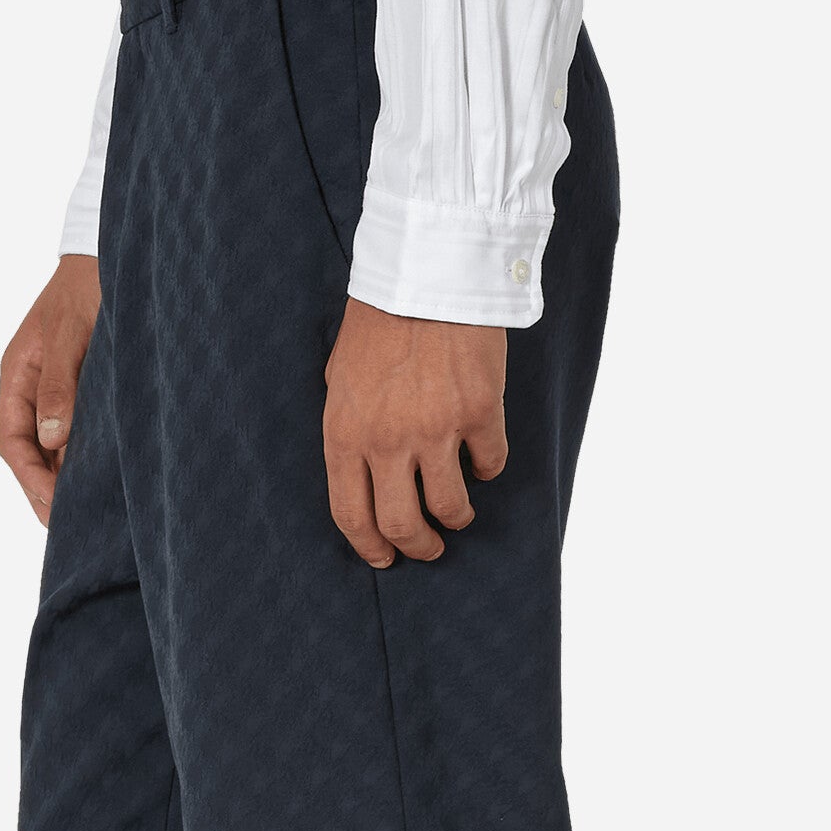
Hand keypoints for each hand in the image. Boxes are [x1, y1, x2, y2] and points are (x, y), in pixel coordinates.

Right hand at [0, 254, 101, 525]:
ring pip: (51, 446)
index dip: (29, 478)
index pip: (11, 440)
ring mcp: (55, 389)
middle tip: (68, 526)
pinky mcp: (82, 389)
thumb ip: (60, 385)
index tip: (53, 506)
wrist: (113, 253)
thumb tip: (52, 440)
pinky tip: (102, 477)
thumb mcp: (72, 334)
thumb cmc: (88, 286)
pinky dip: (82, 457)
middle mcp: (31, 386)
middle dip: (44, 489)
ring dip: (64, 477)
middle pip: (28, 451)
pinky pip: (75, 432)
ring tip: (85, 512)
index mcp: (17, 374)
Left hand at [323, 298, 508, 567]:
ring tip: (459, 512)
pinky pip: (490, 465)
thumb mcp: (340, 379)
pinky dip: (487, 469)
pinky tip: (481, 459)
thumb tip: (362, 475)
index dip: (369, 546)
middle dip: (418, 547)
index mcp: (346, 433)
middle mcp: (387, 440)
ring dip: (457, 517)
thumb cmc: (379, 322)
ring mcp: (436, 429)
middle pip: (401, 524)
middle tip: (429, 548)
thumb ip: (349, 431)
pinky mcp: (480, 413)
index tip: (384, 558)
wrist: (428, 273)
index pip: (351, 514)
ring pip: (450, 506)